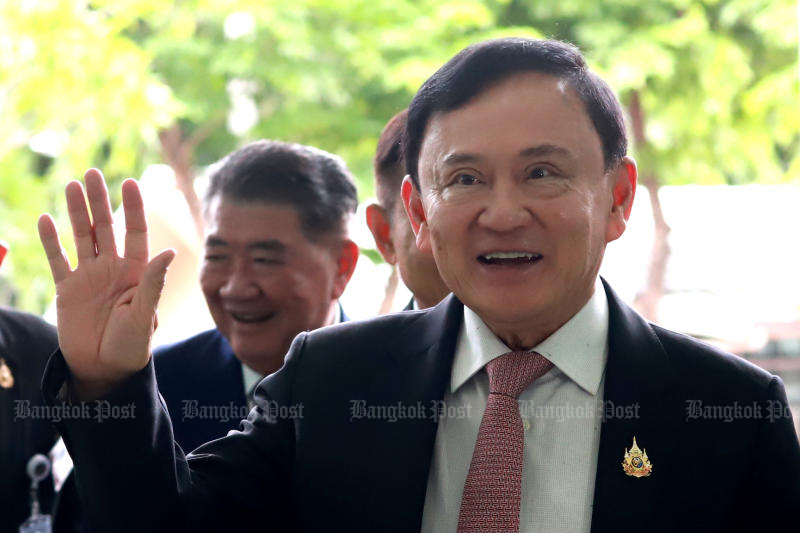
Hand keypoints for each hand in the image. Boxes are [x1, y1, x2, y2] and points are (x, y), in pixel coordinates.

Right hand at [38, 169, 174, 398]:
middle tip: (93, 173)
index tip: (131, 182)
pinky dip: (50, 241)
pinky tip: (46, 219)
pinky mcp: (67, 290)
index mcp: (137, 272)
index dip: (133, 208)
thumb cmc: (131, 346)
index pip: (135, 232)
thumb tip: (169, 252)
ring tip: (73, 185)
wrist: (103, 370)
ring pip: (81, 237)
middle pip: (105, 227)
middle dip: (100, 200)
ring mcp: (89, 277)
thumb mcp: (144, 315)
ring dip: (77, 211)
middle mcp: (113, 269)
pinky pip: (58, 260)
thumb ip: (153, 283)